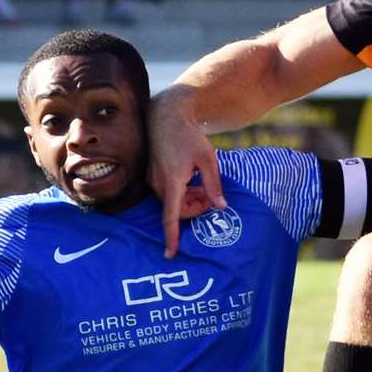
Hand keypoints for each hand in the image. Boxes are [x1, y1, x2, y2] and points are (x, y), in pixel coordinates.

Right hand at [147, 89, 225, 257]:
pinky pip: (166, 193)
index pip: (170, 217)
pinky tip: (190, 179)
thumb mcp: (208, 159)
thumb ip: (214, 185)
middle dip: (193, 209)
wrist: (166, 116)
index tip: (170, 254)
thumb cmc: (189, 136)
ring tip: (201, 186)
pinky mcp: (151, 175)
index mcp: (172, 182)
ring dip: (188, 200)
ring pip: (171, 202)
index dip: (171, 237)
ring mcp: (152, 179)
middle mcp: (158, 184)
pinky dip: (180, 192)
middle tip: (209, 196)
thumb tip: (221, 207)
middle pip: (176, 210)